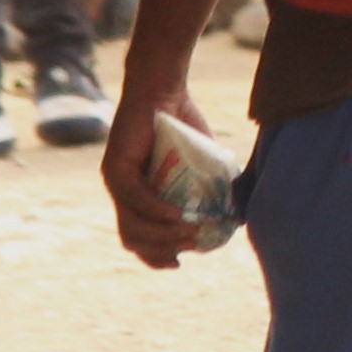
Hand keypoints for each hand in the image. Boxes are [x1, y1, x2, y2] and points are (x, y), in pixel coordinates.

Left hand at [103, 78, 214, 268]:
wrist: (164, 88)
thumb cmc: (183, 122)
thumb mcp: (200, 163)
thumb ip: (210, 187)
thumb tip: (236, 214)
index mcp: (136, 197)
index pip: (138, 240)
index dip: (156, 257)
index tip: (180, 263)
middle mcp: (121, 193)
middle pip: (134, 240)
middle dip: (164, 250)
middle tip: (192, 245)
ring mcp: (115, 182)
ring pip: (132, 225)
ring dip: (162, 235)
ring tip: (190, 234)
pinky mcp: (116, 168)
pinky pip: (136, 199)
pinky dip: (157, 211)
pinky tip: (178, 215)